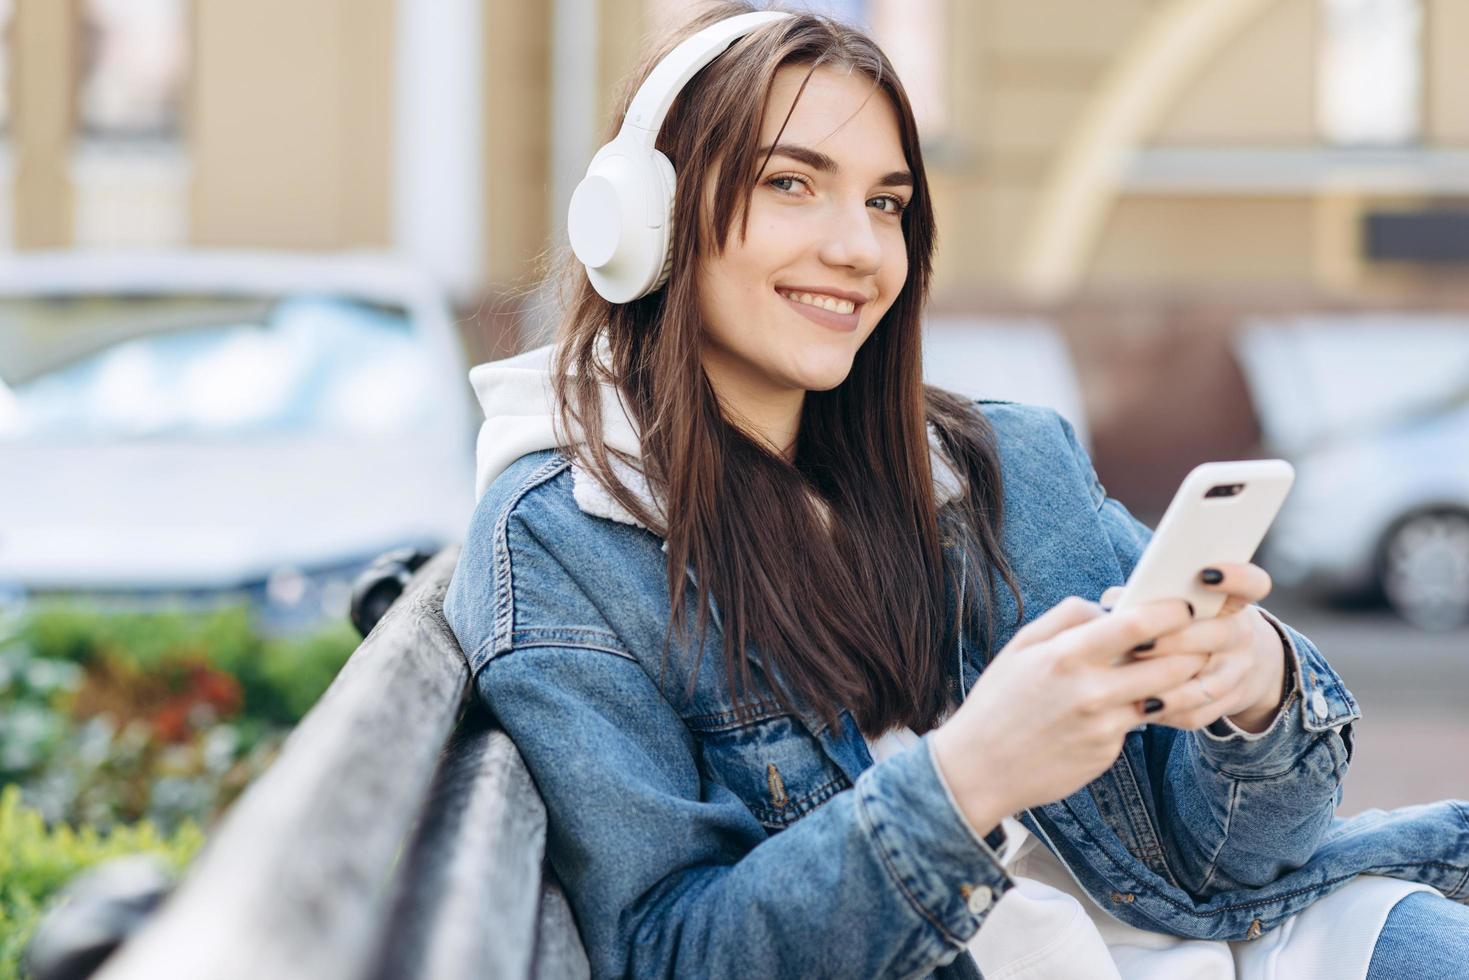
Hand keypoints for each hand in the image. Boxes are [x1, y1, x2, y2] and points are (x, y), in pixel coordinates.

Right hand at [931, 596, 1206, 837]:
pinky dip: (1138, 711)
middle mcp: (1090, 691)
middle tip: (1198, 639)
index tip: (1185, 607)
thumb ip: (1066, 617)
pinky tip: (1122, 707)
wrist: (979, 769)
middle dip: (1193, 648)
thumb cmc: (997, 702)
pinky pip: (1135, 724)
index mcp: (1065, 655)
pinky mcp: (1107, 753)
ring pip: (1164, 696)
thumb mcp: (1020, 647)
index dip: (1172, 612)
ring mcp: (1103, 726)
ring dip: (1179, 681)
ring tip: (1177, 669)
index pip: (1137, 624)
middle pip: (1170, 663)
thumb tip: (1108, 607)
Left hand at [1099, 561, 1287, 733]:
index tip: (1205, 574)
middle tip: (1138, 644)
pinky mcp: (1228, 702)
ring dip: (1171, 690)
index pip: (1252, 583)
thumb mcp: (1188, 602)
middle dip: (1175, 641)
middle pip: (1217, 635)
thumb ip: (1154, 596)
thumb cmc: (1193, 622)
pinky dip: (1170, 713)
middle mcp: (1241, 634)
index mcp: (1233, 601)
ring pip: (1209, 684)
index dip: (1235, 576)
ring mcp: (1238, 671)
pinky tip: (1141, 709)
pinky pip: (1200, 713)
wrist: (1237, 662)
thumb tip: (1114, 603)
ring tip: (1136, 690)